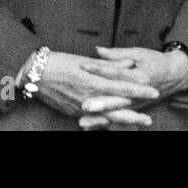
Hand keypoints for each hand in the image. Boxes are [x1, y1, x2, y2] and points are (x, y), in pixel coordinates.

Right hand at [29, 50, 159, 120]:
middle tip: (149, 120)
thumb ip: (110, 64)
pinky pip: (92, 121)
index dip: (139, 90)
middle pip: (116, 108)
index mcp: (94, 81)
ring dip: (122, 122)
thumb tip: (130, 64)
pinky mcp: (73, 112)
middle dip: (134, 114)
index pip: (122, 87)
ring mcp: (80, 108)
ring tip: (137, 124)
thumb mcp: (86, 60)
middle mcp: (89, 97)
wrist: (34, 74)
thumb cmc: (60, 62)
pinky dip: (104, 125)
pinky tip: (113, 127)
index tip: (154, 91)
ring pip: (106, 118)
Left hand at [74, 46, 187, 130]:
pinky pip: (117, 119)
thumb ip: (117, 54)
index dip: (99, 69)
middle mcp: (139, 93)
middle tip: (84, 104)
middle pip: (116, 98)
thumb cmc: (155, 61)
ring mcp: (136, 104)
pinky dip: (103, 124)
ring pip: (115, 113)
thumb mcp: (138, 53)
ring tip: (82, 122)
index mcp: (140, 77)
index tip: (82, 65)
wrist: (174, 75)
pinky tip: (89, 128)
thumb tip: (97, 50)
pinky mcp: (134, 110)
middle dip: (99, 102)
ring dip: (99, 118)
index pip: (116, 73)